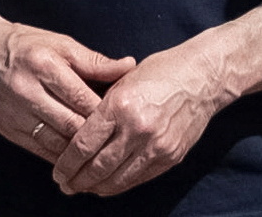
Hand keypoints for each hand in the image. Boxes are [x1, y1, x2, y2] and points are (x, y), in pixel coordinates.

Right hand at [0, 15, 132, 169]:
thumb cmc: (26, 46)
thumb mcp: (60, 44)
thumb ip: (94, 61)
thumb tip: (128, 66)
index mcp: (43, 65)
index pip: (81, 97)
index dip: (104, 112)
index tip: (123, 118)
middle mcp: (27, 91)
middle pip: (70, 124)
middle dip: (95, 135)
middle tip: (117, 140)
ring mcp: (15, 114)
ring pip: (56, 142)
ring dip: (79, 151)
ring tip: (101, 153)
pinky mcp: (8, 130)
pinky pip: (40, 150)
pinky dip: (61, 156)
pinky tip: (77, 157)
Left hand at [51, 41, 233, 197]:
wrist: (204, 77)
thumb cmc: (161, 71)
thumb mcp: (124, 80)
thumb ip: (103, 107)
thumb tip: (78, 134)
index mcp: (120, 105)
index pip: (84, 144)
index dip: (67, 163)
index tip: (57, 171)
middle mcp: (137, 128)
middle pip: (98, 166)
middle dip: (77, 180)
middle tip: (64, 185)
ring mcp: (156, 146)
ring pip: (117, 178)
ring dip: (96, 187)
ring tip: (82, 188)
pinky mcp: (170, 157)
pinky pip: (138, 179)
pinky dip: (120, 185)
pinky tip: (108, 185)